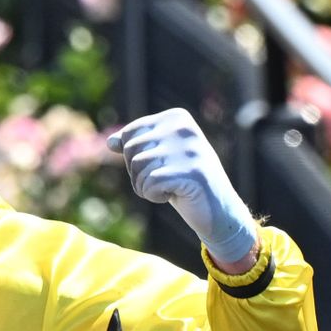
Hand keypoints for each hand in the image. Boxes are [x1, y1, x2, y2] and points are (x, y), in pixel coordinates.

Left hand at [112, 108, 262, 272]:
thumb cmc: (186, 183)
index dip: (133, 158)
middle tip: (161, 182)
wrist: (220, 212)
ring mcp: (189, 150)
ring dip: (145, 186)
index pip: (131, 133)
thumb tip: (110, 142)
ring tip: (168, 189)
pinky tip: (173, 196)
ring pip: (138, 167)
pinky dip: (154, 196)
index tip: (157, 167)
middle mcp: (184, 129)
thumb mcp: (161, 158)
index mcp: (178, 118)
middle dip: (138, 173)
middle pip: (132, 150)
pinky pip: (149, 184)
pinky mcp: (190, 173)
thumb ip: (138, 146)